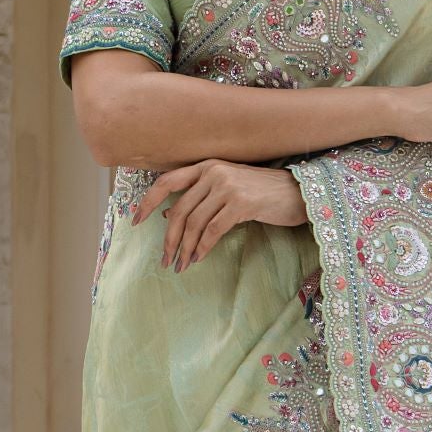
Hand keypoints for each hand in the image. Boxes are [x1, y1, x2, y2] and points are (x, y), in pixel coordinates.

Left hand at [133, 158, 310, 272]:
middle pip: (179, 209)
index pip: (166, 181)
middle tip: (165, 259)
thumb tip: (167, 216)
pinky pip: (212, 231)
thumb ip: (199, 198)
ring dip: (185, 248)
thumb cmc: (261, 193)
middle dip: (169, 238)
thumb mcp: (226, 190)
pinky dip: (202, 248)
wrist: (297, 193)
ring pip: (194, 223)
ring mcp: (227, 186)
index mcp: (206, 166)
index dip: (147, 202)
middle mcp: (213, 172)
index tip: (134, 221)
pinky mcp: (241, 204)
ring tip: (181, 264)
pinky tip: (198, 258)